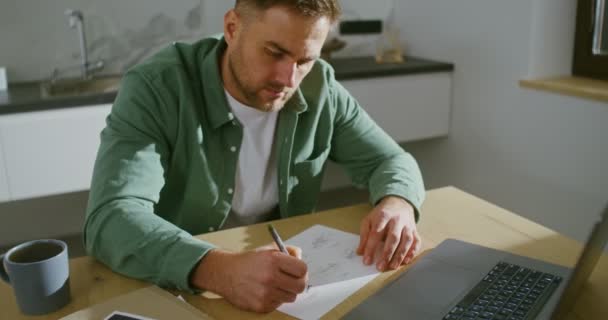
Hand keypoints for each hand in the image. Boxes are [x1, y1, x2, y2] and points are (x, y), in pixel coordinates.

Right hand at [190, 246, 307, 312]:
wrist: (226, 273)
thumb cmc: (248, 261)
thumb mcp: (268, 249)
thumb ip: (288, 251)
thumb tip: (300, 257)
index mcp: (274, 260)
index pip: (302, 269)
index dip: (302, 270)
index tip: (298, 271)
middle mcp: (270, 277)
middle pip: (300, 286)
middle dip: (298, 283)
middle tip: (293, 281)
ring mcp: (265, 293)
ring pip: (291, 297)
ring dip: (286, 292)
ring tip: (276, 285)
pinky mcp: (261, 306)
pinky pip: (278, 304)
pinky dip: (275, 299)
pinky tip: (265, 291)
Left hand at [357, 196, 420, 270]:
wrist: (398, 203)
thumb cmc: (381, 214)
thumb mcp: (369, 220)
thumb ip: (364, 235)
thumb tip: (360, 252)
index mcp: (383, 216)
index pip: (376, 233)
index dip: (371, 248)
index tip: (367, 261)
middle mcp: (397, 220)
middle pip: (393, 238)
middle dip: (387, 253)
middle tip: (381, 267)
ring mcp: (407, 225)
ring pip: (406, 241)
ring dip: (400, 255)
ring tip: (392, 266)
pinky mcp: (415, 230)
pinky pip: (416, 242)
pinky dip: (412, 252)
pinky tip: (406, 261)